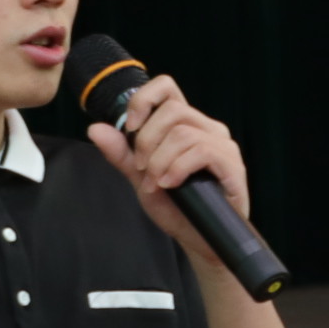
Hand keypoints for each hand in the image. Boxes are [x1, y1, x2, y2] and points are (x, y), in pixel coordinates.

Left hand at [86, 72, 250, 264]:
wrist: (199, 240)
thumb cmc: (176, 208)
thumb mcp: (140, 178)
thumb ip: (121, 154)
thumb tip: (96, 129)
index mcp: (186, 124)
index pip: (166, 87)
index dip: (144, 100)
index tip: (130, 128)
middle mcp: (207, 128)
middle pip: (172, 111)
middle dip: (147, 141)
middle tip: (142, 169)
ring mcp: (222, 144)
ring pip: (183, 133)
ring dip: (160, 161)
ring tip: (156, 183)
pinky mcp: (232, 164)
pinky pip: (201, 151)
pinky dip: (178, 168)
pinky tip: (170, 184)